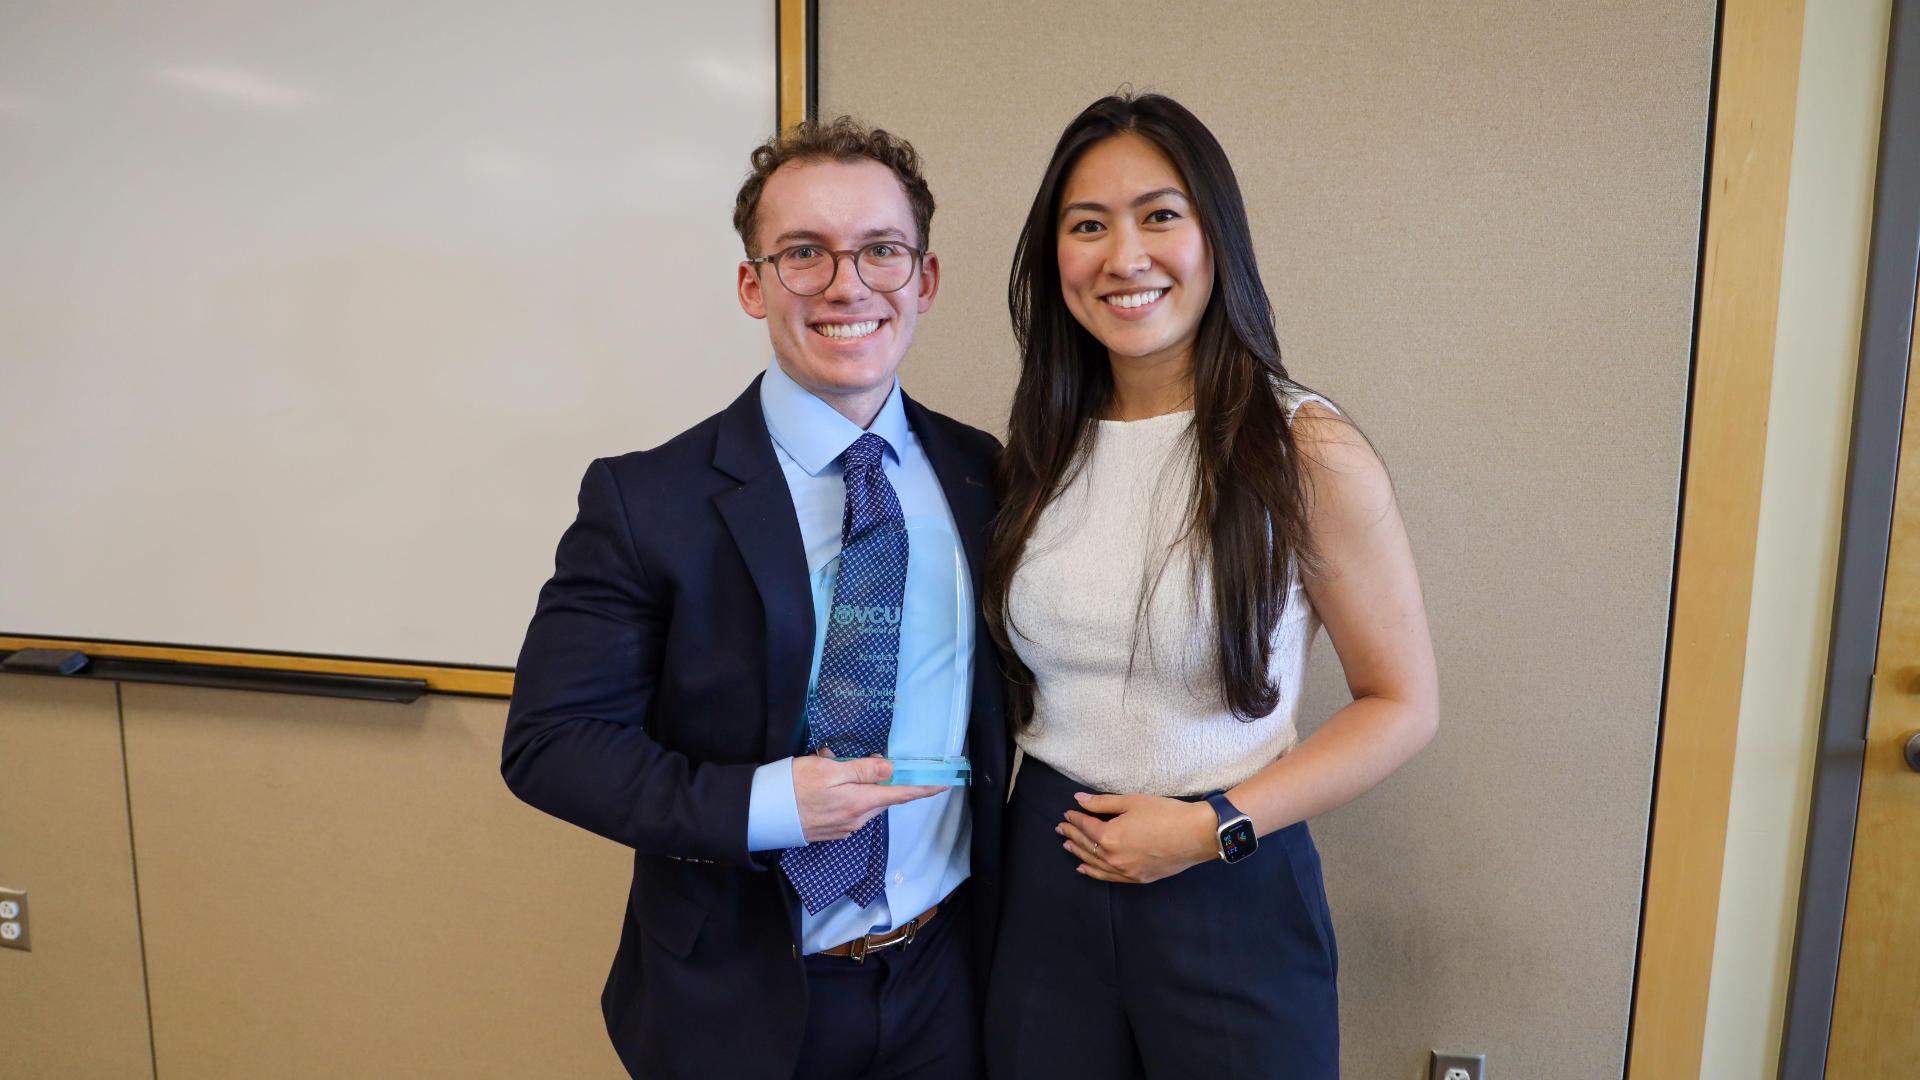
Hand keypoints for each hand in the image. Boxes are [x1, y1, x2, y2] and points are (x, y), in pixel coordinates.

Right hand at [792, 747, 945, 843]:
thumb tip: (890, 770)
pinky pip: (849, 808)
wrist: (764, 811)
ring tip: (829, 765)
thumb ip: (862, 770)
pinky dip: (844, 793)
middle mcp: (857, 819)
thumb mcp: (829, 768)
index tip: (943, 785)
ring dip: (856, 784)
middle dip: (876, 778)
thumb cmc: (795, 785)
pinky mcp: (833, 830)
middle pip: (882, 797)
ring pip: (864, 802)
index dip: (923, 789)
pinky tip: (823, 783)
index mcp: (860, 802)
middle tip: (852, 759)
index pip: (901, 795)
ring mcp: (844, 827)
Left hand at [1059, 792, 1219, 883]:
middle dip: (1072, 834)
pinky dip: (1093, 872)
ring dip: (1078, 853)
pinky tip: (1084, 868)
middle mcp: (1113, 858)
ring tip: (1067, 845)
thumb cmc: (1165, 814)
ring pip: (1093, 863)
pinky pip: (1107, 877)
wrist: (1195, 835)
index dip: (1075, 818)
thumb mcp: (1131, 802)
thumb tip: (1079, 800)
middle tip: (1061, 828)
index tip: (1068, 812)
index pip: (1085, 826)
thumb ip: (1102, 803)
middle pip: (1086, 845)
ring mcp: (1124, 871)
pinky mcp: (1136, 878)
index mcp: (1109, 837)